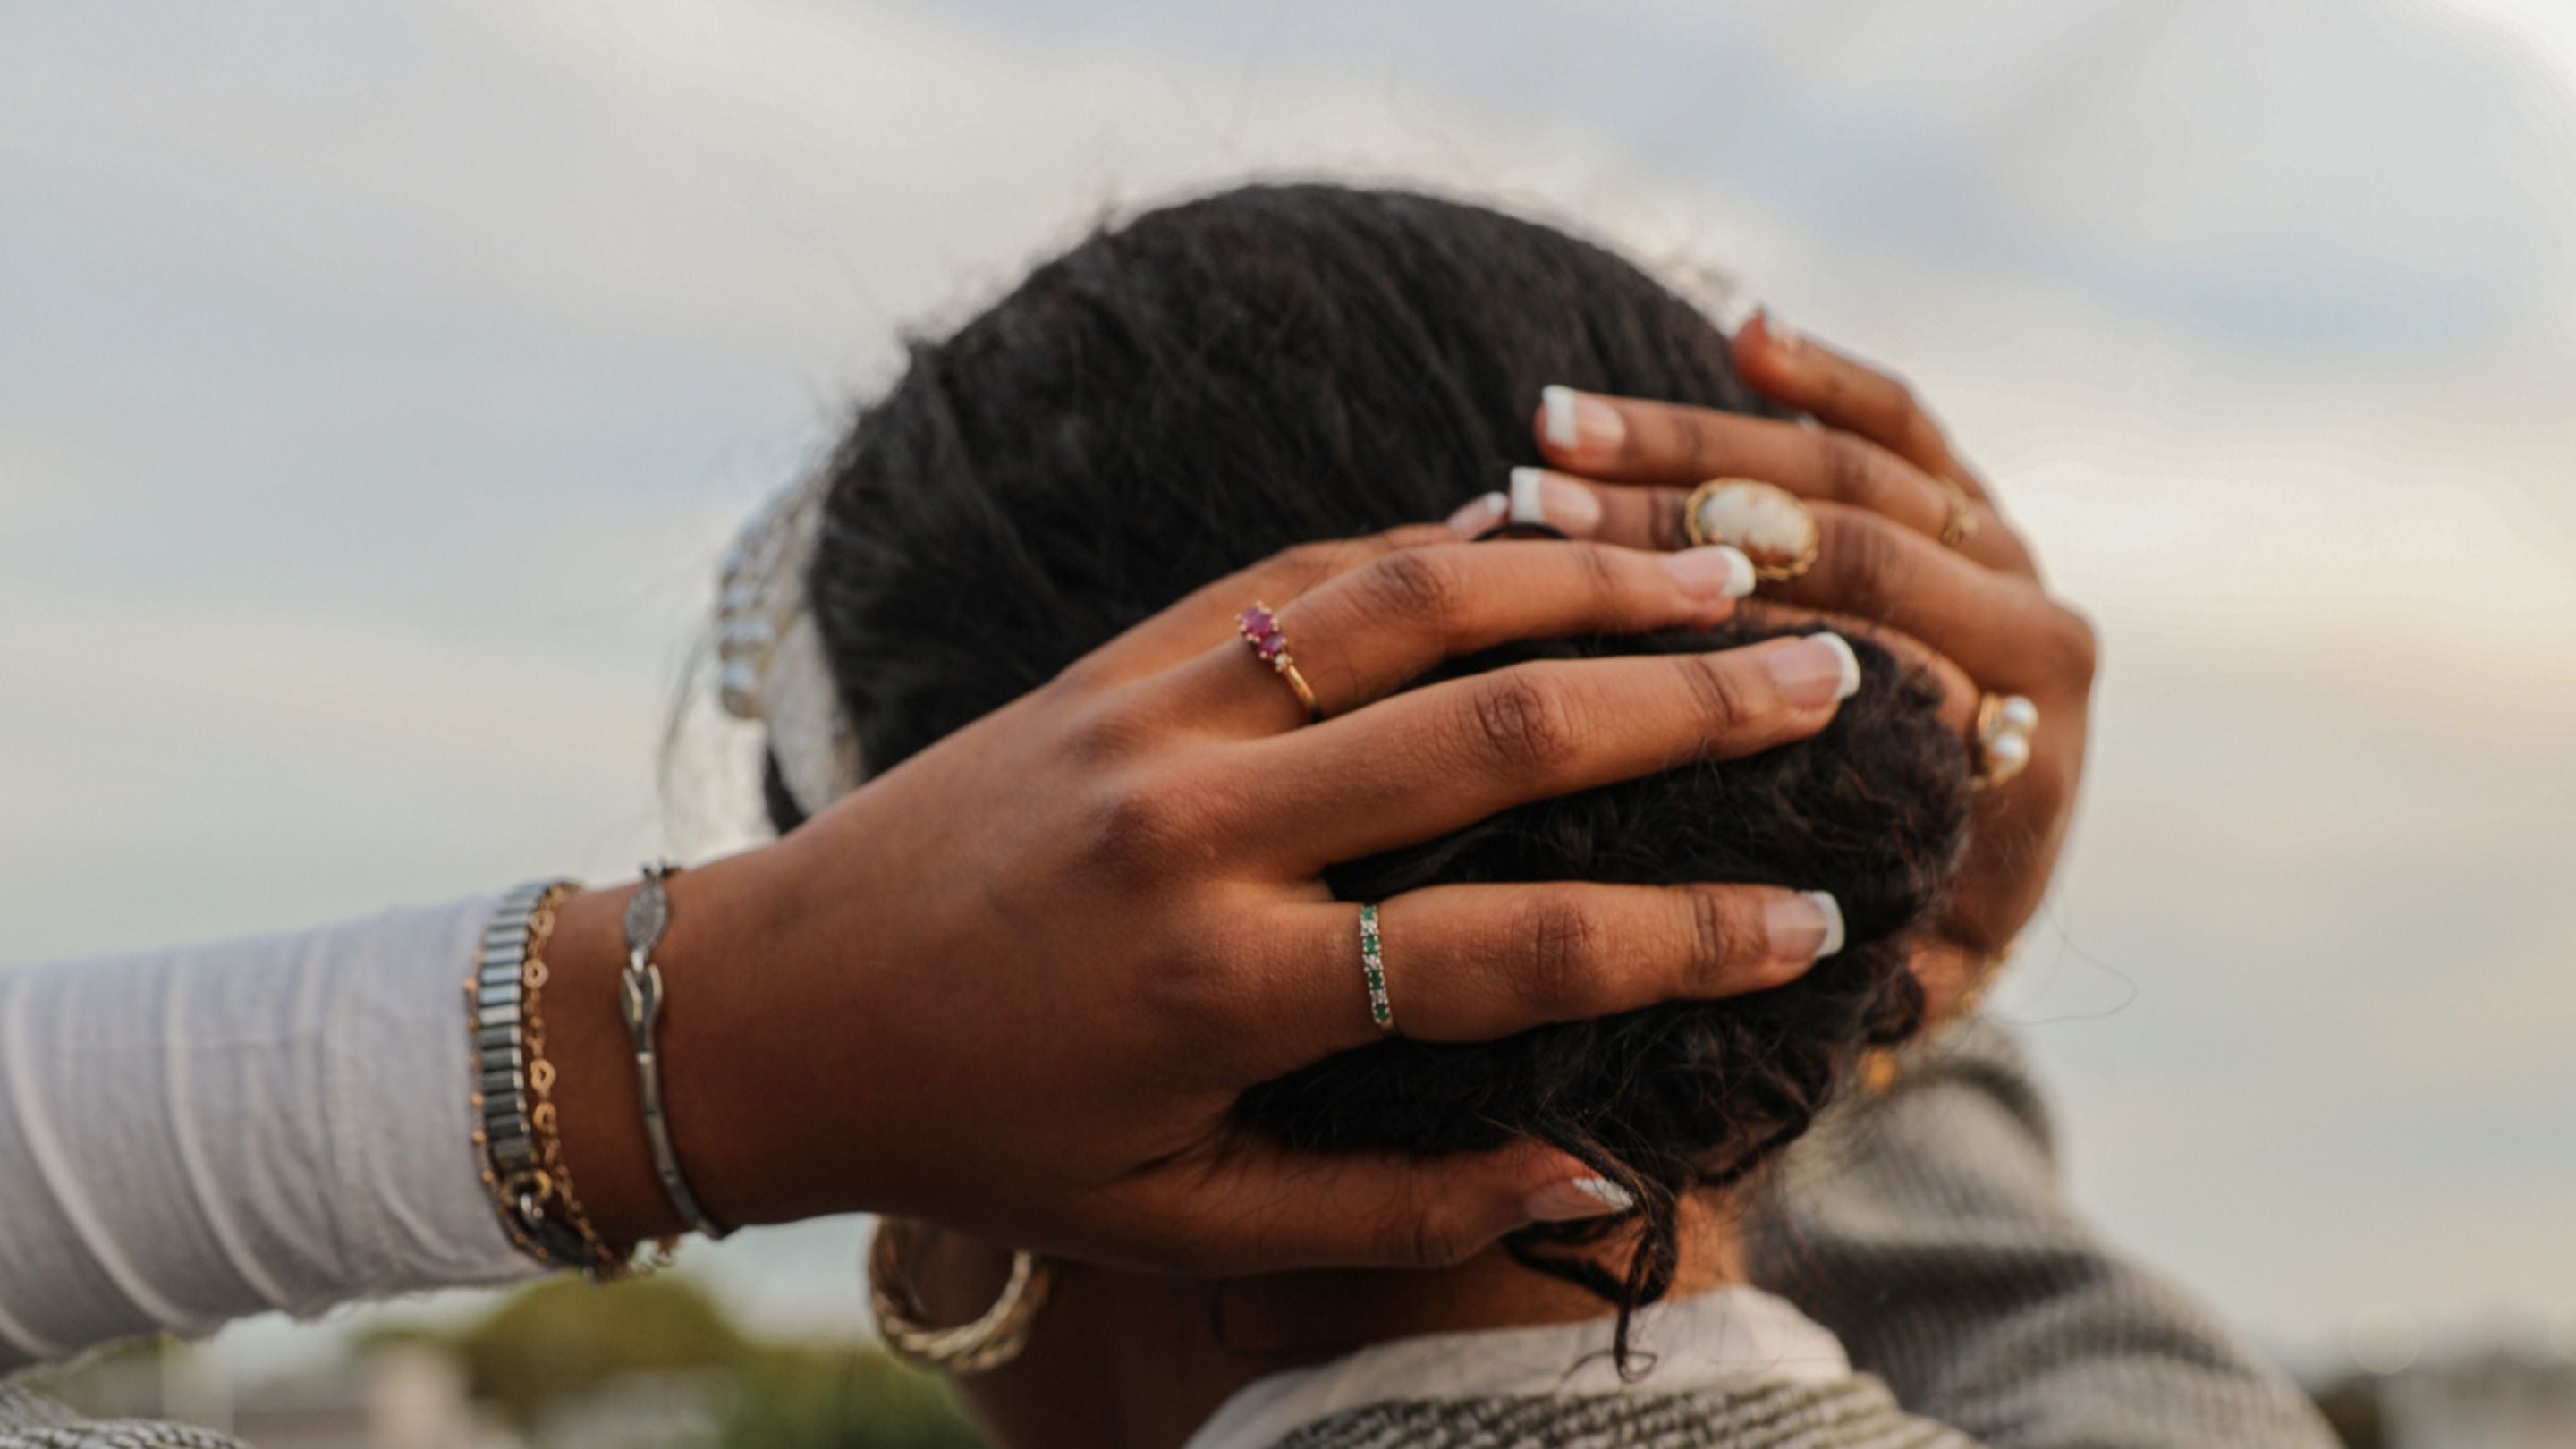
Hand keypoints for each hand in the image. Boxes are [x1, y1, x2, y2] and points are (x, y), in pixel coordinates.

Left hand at [546, 527, 1869, 1272]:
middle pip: (1498, 729)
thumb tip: (1602, 1173)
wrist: (767, 1008)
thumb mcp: (1176, 1221)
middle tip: (1838, 682)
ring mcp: (1153, 714)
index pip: (1513, 947)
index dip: (1688, 937)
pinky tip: (1539, 536)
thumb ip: (1396, 1213)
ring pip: (1410, 605)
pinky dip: (1436, 546)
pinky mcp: (1117, 657)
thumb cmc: (980, 1137)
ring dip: (1585, 581)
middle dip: (1693, 705)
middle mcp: (1200, 823)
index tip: (1817, 922)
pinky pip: (1305, 574)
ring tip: (1730, 577)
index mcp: (1222, 984)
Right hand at [1513, 313, 2095, 1018]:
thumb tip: (1800, 945)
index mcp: (2022, 733)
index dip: (1727, 619)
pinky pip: (1900, 420)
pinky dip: (1824, 374)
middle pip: (1854, 531)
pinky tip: (1742, 333)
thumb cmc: (1908, 935)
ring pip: (1858, 461)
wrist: (1990, 877)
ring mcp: (2001, 549)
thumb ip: (1872, 969)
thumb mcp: (1904, 976)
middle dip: (1680, 509)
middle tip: (1537, 492)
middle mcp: (2028, 623)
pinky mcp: (1968, 502)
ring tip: (1556, 426)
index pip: (1869, 644)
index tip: (1591, 606)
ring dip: (1700, 436)